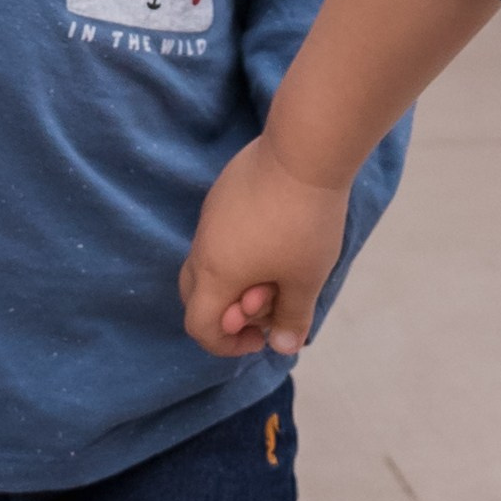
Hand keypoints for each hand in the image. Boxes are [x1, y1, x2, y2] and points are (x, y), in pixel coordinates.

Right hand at [180, 135, 354, 358]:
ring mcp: (210, 216)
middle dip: (226, 312)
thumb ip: (293, 318)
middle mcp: (203, 247)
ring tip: (277, 268)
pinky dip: (239, 250)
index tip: (261, 336)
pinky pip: (220, 235)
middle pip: (195, 295)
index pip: (200, 326)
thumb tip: (283, 346)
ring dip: (235, 278)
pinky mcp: (222, 193)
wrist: (301, 154)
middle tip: (265, 306)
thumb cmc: (304, 224)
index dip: (226, 345)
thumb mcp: (305, 279)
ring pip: (207, 262)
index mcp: (216, 275)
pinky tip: (275, 237)